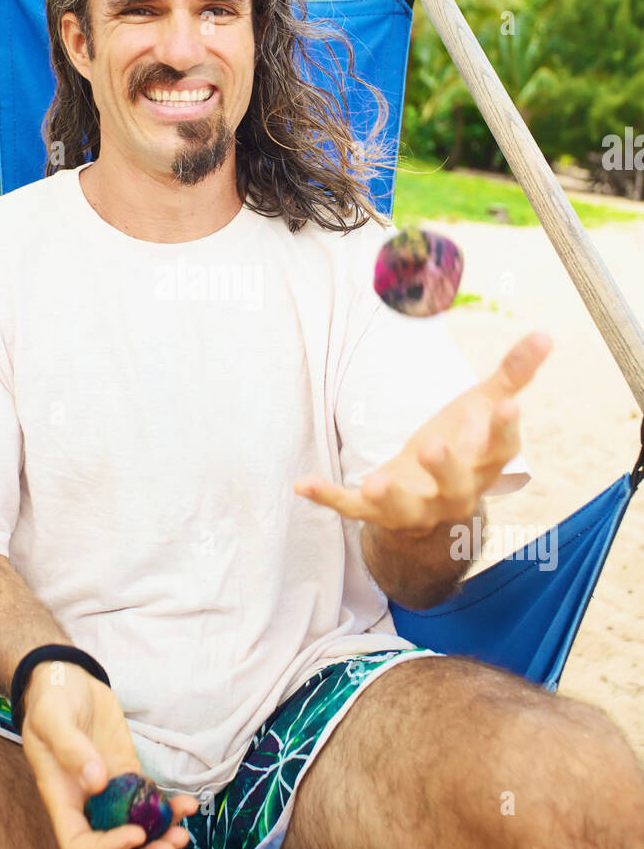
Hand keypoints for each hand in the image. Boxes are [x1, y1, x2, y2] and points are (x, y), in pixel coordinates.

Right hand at [20, 662, 198, 848]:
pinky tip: (188, 805)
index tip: (135, 833)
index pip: (78, 847)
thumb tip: (97, 783)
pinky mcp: (128, 775)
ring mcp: (109, 792)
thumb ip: (70, 748)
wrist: (67, 680)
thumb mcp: (53, 717)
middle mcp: (85, 804)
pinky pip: (149, 805)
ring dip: (158, 844)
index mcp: (61, 799)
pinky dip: (168, 812)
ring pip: (132, 837)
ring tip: (182, 836)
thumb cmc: (52, 698)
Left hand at [294, 331, 551, 535]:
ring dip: (390, 496)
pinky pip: (352, 511)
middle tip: (432, 445)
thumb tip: (546, 334)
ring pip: (405, 508)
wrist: (430, 495)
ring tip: (374, 482)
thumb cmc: (463, 441)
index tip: (509, 406)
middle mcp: (455, 492)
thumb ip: (512, 375)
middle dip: (445, 467)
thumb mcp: (483, 405)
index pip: (500, 450)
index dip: (504, 430)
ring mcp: (416, 506)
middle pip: (456, 484)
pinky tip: (302, 483)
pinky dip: (328, 498)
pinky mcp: (379, 514)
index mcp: (484, 463)